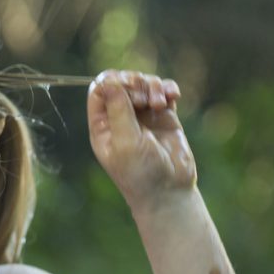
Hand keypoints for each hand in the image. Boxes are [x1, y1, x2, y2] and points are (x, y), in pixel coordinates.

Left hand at [87, 70, 196, 210]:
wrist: (169, 192)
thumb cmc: (141, 174)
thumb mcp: (125, 142)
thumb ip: (118, 110)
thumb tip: (109, 81)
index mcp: (103, 126)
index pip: (99, 90)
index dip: (113, 82)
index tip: (128, 88)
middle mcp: (120, 118)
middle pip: (122, 82)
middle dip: (135, 83)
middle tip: (145, 99)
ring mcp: (143, 116)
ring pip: (143, 84)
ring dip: (153, 86)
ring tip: (161, 103)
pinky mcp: (164, 117)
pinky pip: (163, 91)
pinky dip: (168, 88)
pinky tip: (174, 96)